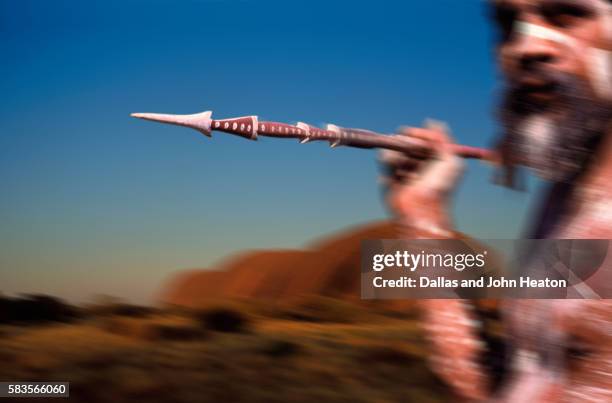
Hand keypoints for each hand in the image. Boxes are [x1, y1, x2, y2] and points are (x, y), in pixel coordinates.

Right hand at [378, 120, 464, 234]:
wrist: (422, 208)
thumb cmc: (440, 186)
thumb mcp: (451, 159)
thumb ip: (443, 138)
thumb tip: (431, 121)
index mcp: (435, 161)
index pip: (424, 140)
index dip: (418, 134)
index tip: (411, 132)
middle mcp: (419, 165)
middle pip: (408, 143)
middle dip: (406, 142)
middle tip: (406, 146)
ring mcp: (404, 171)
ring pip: (396, 150)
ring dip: (397, 152)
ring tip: (400, 160)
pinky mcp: (389, 178)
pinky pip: (384, 160)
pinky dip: (387, 159)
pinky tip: (391, 163)